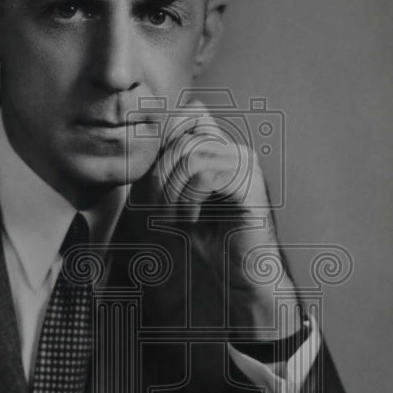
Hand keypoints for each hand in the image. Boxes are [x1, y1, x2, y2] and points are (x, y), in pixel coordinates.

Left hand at [131, 99, 301, 337]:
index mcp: (217, 150)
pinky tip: (192, 219)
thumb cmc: (207, 242)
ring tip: (176, 218)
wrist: (238, 277)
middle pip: (182, 136)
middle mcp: (233, 150)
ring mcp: (244, 164)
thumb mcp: (171, 200)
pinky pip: (206, 173)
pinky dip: (189, 198)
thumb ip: (161, 170)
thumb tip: (142, 139)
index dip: (162, 139)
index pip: (188, 114)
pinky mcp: (250, 183)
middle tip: (161, 211)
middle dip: (159, 176)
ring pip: (191, 154)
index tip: (151, 181)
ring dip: (172, 191)